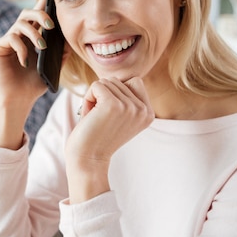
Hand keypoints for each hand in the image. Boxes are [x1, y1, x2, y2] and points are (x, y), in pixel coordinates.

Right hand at [0, 0, 56, 147]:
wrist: (18, 101)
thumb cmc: (34, 85)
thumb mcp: (52, 68)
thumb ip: (61, 54)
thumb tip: (71, 41)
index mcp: (31, 36)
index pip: (38, 15)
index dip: (43, 0)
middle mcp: (18, 34)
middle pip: (27, 13)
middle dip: (41, 14)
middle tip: (51, 25)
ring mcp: (7, 40)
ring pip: (20, 24)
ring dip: (33, 33)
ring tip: (42, 47)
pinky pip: (10, 39)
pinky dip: (21, 48)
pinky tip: (25, 62)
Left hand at [65, 77, 154, 201]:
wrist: (88, 159)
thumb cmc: (98, 135)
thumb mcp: (121, 115)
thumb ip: (126, 97)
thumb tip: (122, 77)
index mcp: (148, 113)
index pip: (134, 81)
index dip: (116, 93)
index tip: (111, 116)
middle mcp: (143, 110)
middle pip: (118, 80)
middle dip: (103, 95)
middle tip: (101, 118)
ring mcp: (129, 107)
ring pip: (106, 82)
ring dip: (95, 97)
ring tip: (96, 118)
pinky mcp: (112, 104)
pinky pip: (96, 85)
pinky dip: (88, 98)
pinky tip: (90, 115)